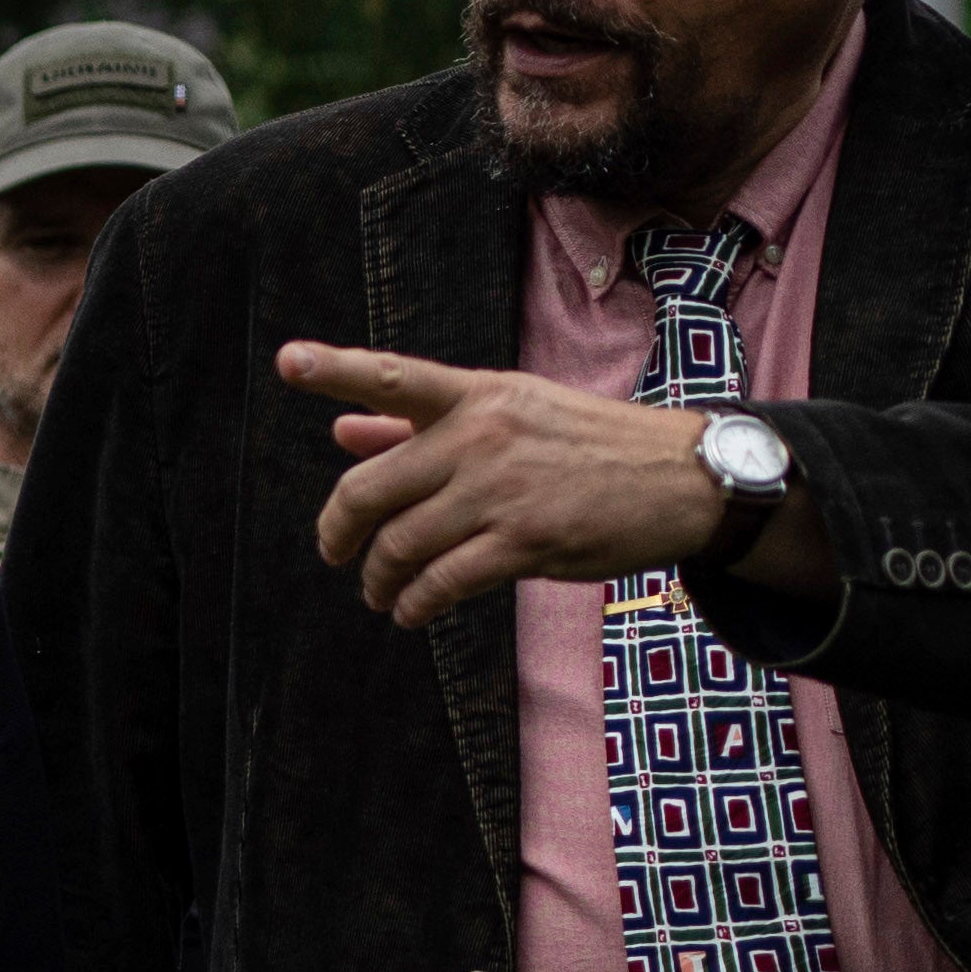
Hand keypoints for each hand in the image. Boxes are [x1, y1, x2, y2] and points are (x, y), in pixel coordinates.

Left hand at [284, 342, 748, 629]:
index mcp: (477, 395)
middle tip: (333, 551)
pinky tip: (412, 611)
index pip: (393, 376)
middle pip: (367, 490)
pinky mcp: (525, 541)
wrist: (682, 477)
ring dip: (378, 580)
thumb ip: (419, 424)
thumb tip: (341, 428)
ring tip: (381, 592)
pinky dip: (415, 604)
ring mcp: (502, 490)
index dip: (336, 368)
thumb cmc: (586, 444)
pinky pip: (440, 582)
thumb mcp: (510, 414)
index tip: (288, 360)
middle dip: (337, 532)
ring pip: (399, 545)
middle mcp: (482, 435)